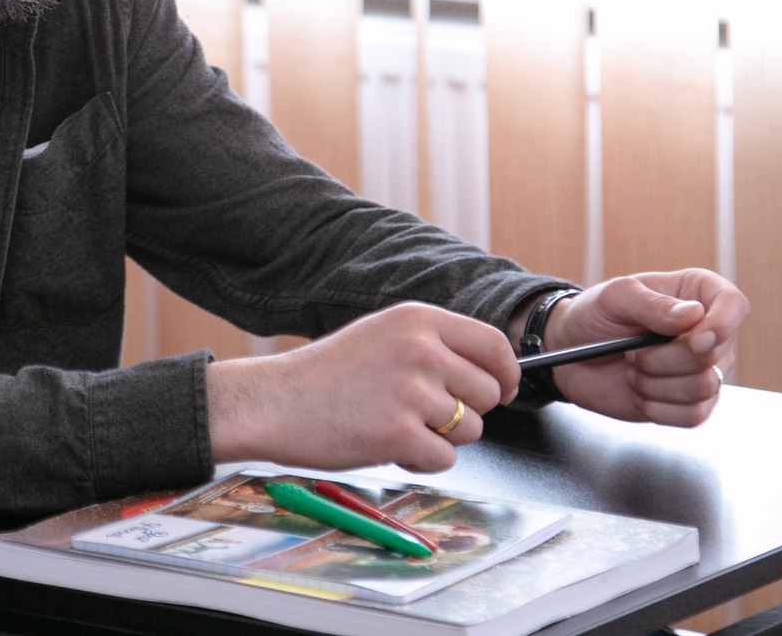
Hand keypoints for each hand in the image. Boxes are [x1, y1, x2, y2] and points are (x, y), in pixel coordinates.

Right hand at [206, 303, 517, 473]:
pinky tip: (389, 447)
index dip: (506, 374)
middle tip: (428, 415)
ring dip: (442, 438)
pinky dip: (422, 462)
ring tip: (398, 426)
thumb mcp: (383, 335)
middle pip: (489, 393)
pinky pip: (444, 459)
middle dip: (468, 412)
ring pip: (470, 429)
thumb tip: (489, 373)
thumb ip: (433, 345)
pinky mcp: (398, 433)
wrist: (275, 402)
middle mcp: (421, 350)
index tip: (503, 390)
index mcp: (419, 320)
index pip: (494, 345)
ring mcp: (411, 392)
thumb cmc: (326, 374)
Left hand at [535, 270, 748, 427]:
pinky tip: (639, 392)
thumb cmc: (595, 315)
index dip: (723, 325)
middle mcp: (707, 332)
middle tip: (631, 351)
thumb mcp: (615, 297)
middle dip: (664, 359)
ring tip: (633, 369)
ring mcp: (703, 370)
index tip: (695, 339)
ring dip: (656, 384)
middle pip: (714, 355)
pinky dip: (658, 408)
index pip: (735, 306)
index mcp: (697, 293)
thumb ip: (652, 305)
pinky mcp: (691, 403)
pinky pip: (693, 416)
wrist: (572, 354)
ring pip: (705, 389)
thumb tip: (694, 317)